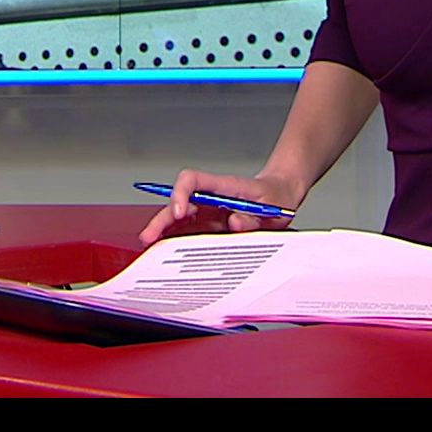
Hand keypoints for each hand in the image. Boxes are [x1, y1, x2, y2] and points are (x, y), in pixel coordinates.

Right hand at [137, 168, 303, 245]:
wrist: (282, 196)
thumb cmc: (276, 197)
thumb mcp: (272, 209)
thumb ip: (253, 218)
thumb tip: (233, 223)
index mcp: (223, 187)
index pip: (192, 180)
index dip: (180, 193)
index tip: (179, 212)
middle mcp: (211, 197)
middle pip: (179, 202)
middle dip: (162, 219)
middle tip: (149, 236)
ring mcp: (208, 210)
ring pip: (179, 218)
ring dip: (163, 231)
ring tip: (150, 247)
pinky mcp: (210, 224)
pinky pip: (189, 231)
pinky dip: (176, 240)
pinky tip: (165, 251)